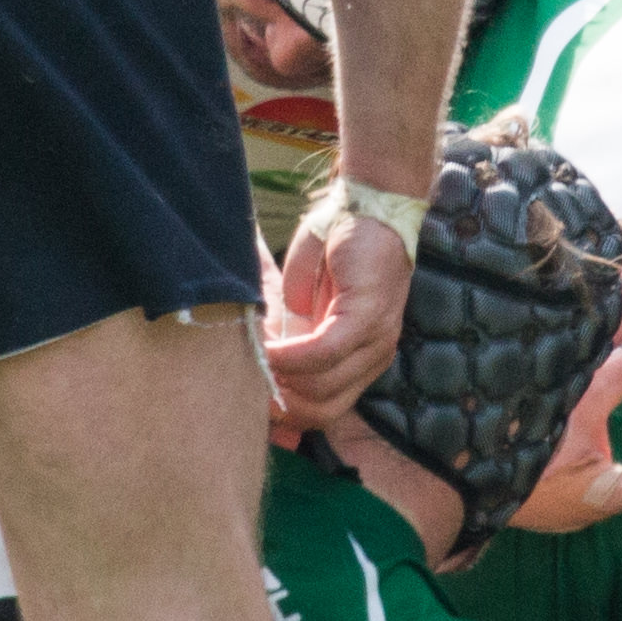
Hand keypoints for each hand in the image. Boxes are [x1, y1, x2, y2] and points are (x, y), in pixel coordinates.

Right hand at [263, 195, 413, 432]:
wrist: (368, 205)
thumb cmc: (334, 250)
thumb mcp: (305, 304)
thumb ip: (290, 335)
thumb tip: (259, 363)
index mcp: (360, 362)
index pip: (324, 412)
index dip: (285, 415)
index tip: (252, 402)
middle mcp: (373, 358)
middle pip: (322, 412)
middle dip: (279, 406)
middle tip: (247, 385)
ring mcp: (375, 341)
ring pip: (320, 388)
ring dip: (279, 377)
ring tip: (253, 357)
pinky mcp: (366, 318)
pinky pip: (324, 352)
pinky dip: (290, 355)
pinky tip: (268, 346)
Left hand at [509, 239, 621, 532]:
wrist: (461, 483)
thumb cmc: (531, 493)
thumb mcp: (596, 495)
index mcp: (589, 393)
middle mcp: (568, 361)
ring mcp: (547, 350)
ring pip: (592, 300)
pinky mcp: (528, 348)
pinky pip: (557, 303)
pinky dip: (583, 281)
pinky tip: (599, 266)